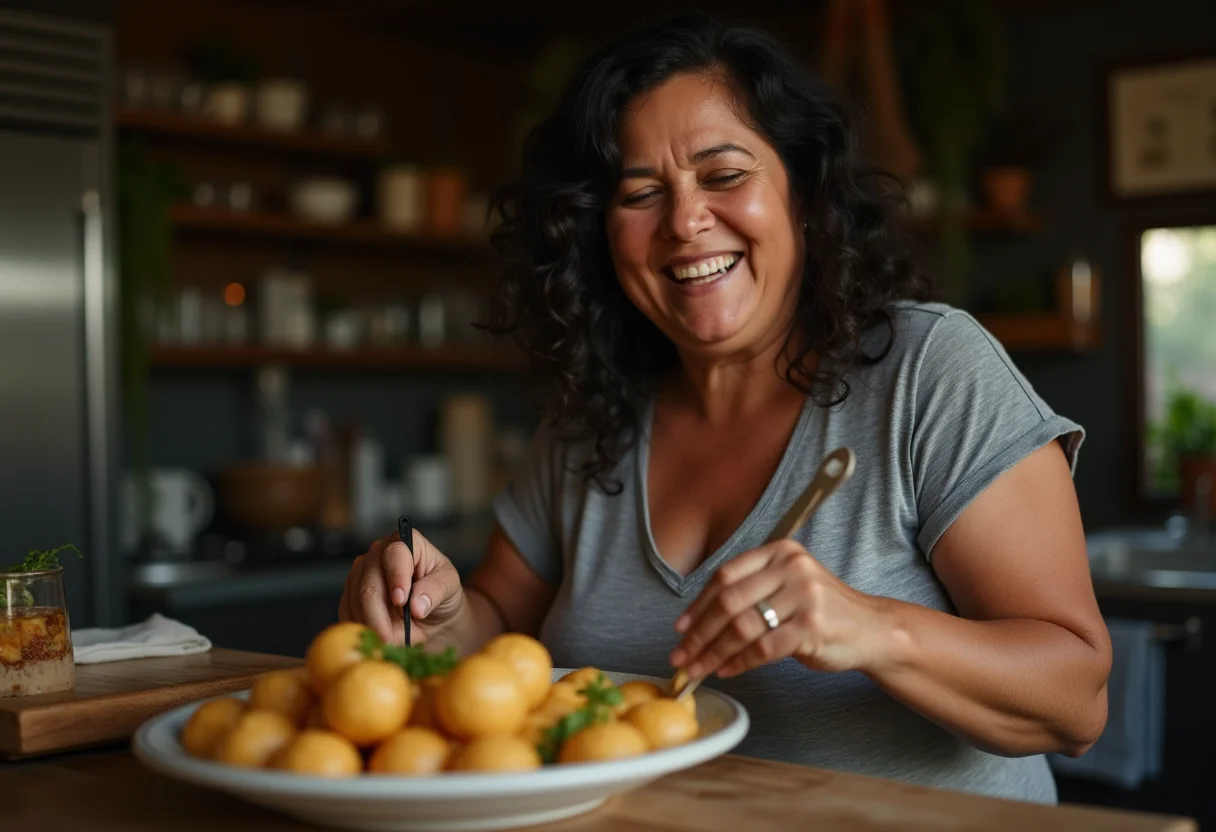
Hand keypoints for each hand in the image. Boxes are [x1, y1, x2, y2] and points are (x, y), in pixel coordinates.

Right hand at [339, 528, 465, 645]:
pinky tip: (373, 639)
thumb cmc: (442, 594)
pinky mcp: (350, 592)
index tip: (401, 602)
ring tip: (387, 644)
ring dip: (369, 625)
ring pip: (355, 600)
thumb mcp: (450, 588)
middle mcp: (379, 553)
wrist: (432, 614)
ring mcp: (361, 572)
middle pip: (370, 582)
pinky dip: (359, 628)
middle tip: (389, 639)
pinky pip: (346, 611)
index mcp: (407, 543)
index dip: (397, 578)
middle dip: (378, 615)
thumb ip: (436, 591)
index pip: (396, 554)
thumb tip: (417, 605)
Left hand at [670, 540, 885, 679]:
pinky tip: (726, 670)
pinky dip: (739, 662)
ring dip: (713, 652)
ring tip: (697, 668)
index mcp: (779, 552)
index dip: (698, 603)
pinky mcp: (812, 627)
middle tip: (681, 654)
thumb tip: (695, 621)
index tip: (680, 627)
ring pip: (742, 627)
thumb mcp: (786, 586)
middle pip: (729, 601)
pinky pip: (763, 648)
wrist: (870, 629)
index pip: (725, 575)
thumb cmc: (820, 611)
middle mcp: (791, 568)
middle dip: (699, 632)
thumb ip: (750, 592)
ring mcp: (804, 596)